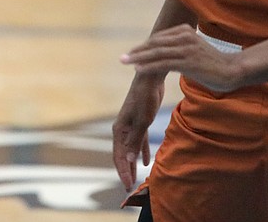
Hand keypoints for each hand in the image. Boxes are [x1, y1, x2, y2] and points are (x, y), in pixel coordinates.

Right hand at [112, 73, 163, 190]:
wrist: (149, 80)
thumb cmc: (144, 99)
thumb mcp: (142, 122)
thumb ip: (135, 141)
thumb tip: (128, 160)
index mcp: (119, 129)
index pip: (118, 155)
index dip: (122, 171)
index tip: (127, 186)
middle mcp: (122, 128)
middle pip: (122, 154)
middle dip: (125, 170)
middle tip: (129, 187)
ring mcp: (130, 125)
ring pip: (130, 149)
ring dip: (132, 163)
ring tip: (135, 178)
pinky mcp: (140, 121)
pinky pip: (139, 141)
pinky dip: (141, 151)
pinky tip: (146, 161)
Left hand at [121, 23, 243, 92]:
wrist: (233, 70)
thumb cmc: (213, 63)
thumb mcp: (194, 49)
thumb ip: (180, 47)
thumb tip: (164, 53)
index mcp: (184, 31)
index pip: (158, 38)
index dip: (144, 46)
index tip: (132, 53)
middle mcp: (184, 37)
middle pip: (154, 44)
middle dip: (137, 51)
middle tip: (122, 58)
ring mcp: (186, 49)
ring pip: (156, 53)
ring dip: (138, 58)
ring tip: (125, 62)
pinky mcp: (188, 61)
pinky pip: (163, 63)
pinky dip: (149, 66)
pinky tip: (138, 69)